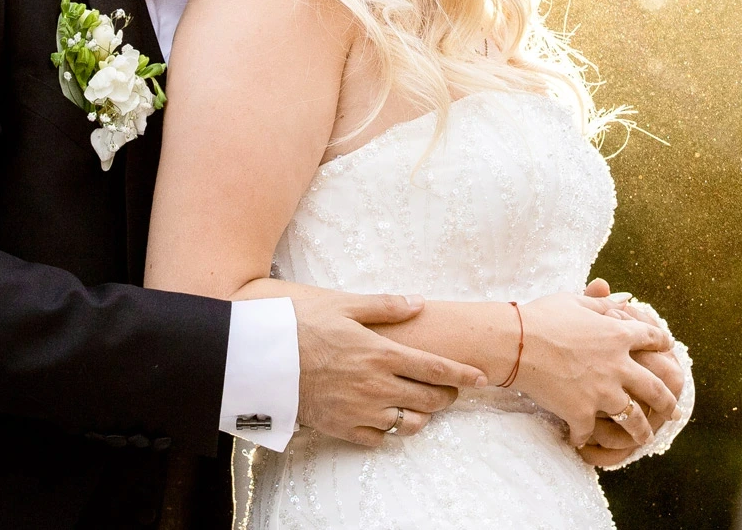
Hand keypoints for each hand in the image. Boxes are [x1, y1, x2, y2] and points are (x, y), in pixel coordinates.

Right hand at [294, 291, 486, 447]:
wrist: (259, 357)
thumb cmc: (299, 323)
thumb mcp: (343, 304)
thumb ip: (385, 306)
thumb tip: (419, 302)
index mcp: (381, 353)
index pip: (436, 368)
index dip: (464, 375)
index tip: (482, 378)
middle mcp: (376, 385)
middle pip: (430, 400)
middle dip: (447, 395)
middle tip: (448, 389)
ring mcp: (360, 410)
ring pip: (409, 424)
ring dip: (421, 415)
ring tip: (419, 404)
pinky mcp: (341, 427)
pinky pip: (377, 438)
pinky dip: (388, 430)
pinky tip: (386, 417)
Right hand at [509, 292, 673, 446]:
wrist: (515, 343)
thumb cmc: (541, 316)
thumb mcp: (576, 301)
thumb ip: (603, 302)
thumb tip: (626, 297)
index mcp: (619, 335)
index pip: (653, 339)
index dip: (662, 344)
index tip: (668, 350)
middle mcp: (618, 366)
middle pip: (655, 388)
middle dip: (667, 401)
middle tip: (673, 410)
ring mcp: (602, 392)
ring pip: (633, 418)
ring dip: (642, 430)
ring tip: (646, 437)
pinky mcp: (582, 412)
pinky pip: (589, 432)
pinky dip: (585, 438)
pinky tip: (582, 441)